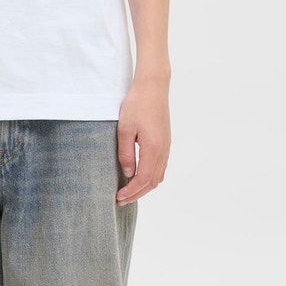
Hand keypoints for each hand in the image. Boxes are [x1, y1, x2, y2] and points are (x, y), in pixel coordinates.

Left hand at [115, 74, 170, 204]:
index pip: (143, 179)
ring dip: (144, 186)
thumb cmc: (136, 104)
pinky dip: (150, 176)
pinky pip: (161, 166)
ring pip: (158, 175)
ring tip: (129, 190)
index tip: (118, 196)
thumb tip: (128, 173)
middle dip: (137, 193)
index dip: (131, 191)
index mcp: (153, 149)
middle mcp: (163, 150)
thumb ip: (126, 153)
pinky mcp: (165, 141)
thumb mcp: (124, 129)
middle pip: (153, 182)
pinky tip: (139, 175)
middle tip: (121, 199)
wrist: (153, 86)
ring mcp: (166, 146)